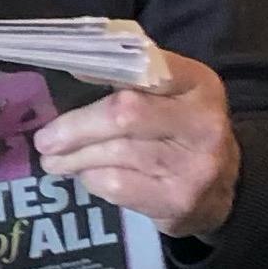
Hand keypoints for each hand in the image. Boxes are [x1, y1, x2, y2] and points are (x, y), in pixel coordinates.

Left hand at [31, 51, 240, 241]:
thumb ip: (132, 78)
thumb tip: (74, 68)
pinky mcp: (177, 200)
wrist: (222, 192)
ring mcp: (194, 165)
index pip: (147, 68)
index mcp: (198, 84)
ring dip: (74, 158)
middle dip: (76, 126)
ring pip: (115, 154)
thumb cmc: (181, 131)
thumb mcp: (172, 96)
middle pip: (124, 115)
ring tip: (54, 160)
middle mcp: (202, 122)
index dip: (104, 68)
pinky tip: (87, 176)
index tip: (71, 72)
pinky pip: (117, 186)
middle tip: (45, 139)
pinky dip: (93, 179)